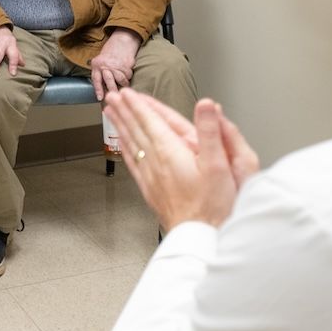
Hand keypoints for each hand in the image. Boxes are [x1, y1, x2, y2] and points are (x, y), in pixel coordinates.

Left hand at [89, 28, 140, 100]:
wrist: (121, 42)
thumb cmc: (109, 55)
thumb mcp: (99, 62)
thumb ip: (99, 74)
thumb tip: (102, 90)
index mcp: (96, 65)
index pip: (96, 79)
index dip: (98, 90)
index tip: (100, 98)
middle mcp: (106, 65)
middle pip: (109, 81)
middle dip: (112, 90)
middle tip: (115, 97)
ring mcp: (116, 65)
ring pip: (120, 80)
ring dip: (123, 84)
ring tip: (123, 85)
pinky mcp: (126, 65)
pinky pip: (128, 76)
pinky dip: (128, 77)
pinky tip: (126, 74)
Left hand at [104, 90, 258, 229]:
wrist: (199, 237)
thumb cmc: (214, 206)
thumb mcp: (220, 165)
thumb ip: (211, 132)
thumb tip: (207, 105)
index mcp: (173, 153)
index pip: (151, 121)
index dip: (139, 104)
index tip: (128, 92)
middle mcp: (157, 163)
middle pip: (137, 130)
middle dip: (125, 111)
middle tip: (113, 96)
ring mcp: (151, 177)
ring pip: (131, 144)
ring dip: (121, 126)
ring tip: (111, 113)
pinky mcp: (150, 189)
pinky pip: (133, 163)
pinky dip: (125, 148)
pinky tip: (121, 144)